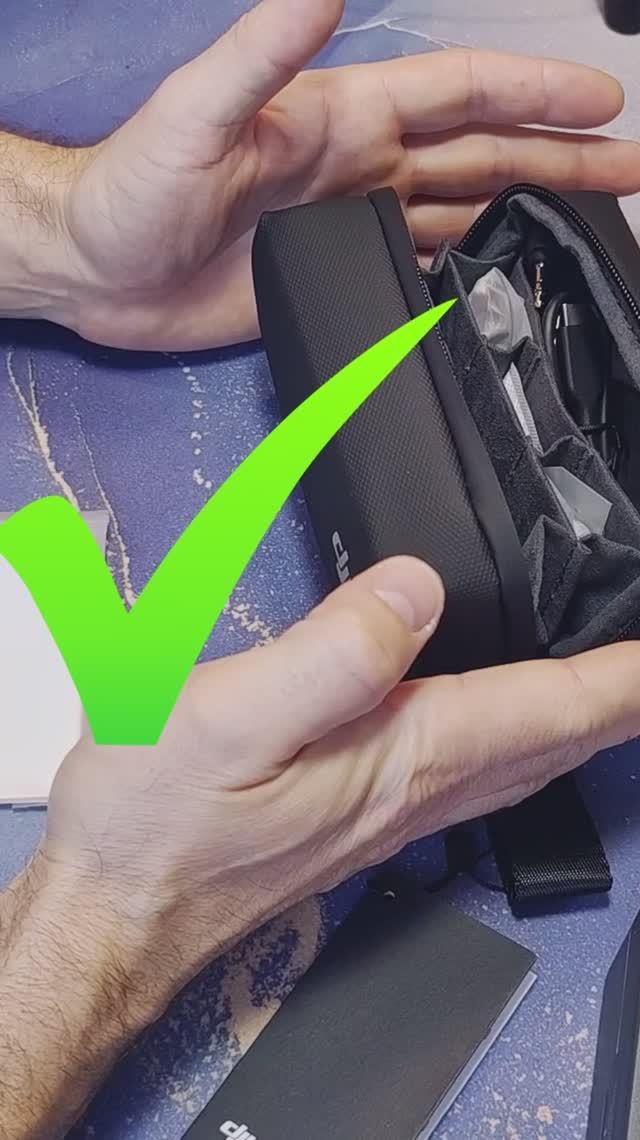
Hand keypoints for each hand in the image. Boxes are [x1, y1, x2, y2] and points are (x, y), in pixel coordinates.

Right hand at [4, 555, 639, 1137]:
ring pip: (515, 764)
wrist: (113, 913)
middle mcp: (410, 790)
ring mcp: (386, 810)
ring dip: (574, 726)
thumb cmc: (156, 824)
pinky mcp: (353, 814)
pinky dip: (515, 742)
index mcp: (400, 757)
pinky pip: (469, 774)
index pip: (545, 713)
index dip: (619, 679)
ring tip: (608, 692)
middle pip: (549, 745)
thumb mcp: (230, 719)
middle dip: (614, 705)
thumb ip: (332, 656)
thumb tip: (418, 591)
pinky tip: (502, 731)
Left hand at [43, 0, 639, 349]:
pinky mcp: (330, 275)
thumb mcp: (196, 111)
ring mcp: (348, 224)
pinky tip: (499, 273)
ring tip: (590, 217)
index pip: (458, 95)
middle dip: (559, 156)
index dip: (531, 92)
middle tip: (628, 166)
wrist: (98, 269)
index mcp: (339, 120)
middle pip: (482, 155)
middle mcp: (358, 169)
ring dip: (527, 210)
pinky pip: (417, 267)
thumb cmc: (133, 187)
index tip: (600, 100)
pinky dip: (465, 268)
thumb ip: (261, 52)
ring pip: (462, 211)